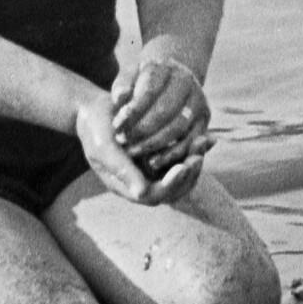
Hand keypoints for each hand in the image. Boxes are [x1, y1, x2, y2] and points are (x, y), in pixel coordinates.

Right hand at [72, 92, 204, 207]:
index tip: (183, 167)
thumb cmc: (95, 126)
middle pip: (172, 189)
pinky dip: (195, 149)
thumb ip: (122, 170)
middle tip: (199, 156)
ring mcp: (151, 167)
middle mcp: (141, 180)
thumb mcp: (104, 147)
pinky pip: (182, 156)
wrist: (93, 108)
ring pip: (181, 174)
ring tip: (205, 142)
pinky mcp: (160, 153)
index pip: (153, 195)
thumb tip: (142, 194)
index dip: (170, 184)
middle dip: (188, 174)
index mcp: (125, 185)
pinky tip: (209, 137)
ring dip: (194, 161)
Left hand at [110, 46, 213, 181]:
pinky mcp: (204, 119)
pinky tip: (154, 162)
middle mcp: (185, 82)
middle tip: (123, 144)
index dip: (132, 112)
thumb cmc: (143, 81)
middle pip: (165, 111)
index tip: (116, 127)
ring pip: (178, 128)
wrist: (171, 79)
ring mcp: (198, 101)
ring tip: (134, 153)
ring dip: (155, 144)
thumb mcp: (129, 76)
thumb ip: (122, 86)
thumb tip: (120, 97)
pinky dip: (172, 154)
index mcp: (164, 68)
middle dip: (142, 130)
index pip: (148, 91)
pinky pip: (190, 141)